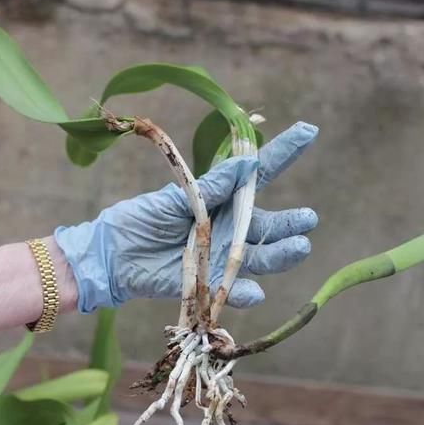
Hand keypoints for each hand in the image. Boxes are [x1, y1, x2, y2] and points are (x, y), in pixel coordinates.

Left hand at [55, 122, 318, 312]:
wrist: (115, 255)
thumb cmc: (142, 219)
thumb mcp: (176, 197)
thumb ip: (213, 186)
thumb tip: (247, 163)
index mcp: (221, 201)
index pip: (259, 176)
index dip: (284, 153)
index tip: (308, 132)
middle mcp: (228, 229)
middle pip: (267, 225)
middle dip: (289, 224)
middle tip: (308, 219)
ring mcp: (221, 258)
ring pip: (258, 258)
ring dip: (280, 255)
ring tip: (300, 247)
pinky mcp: (209, 285)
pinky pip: (232, 291)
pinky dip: (244, 292)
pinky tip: (255, 291)